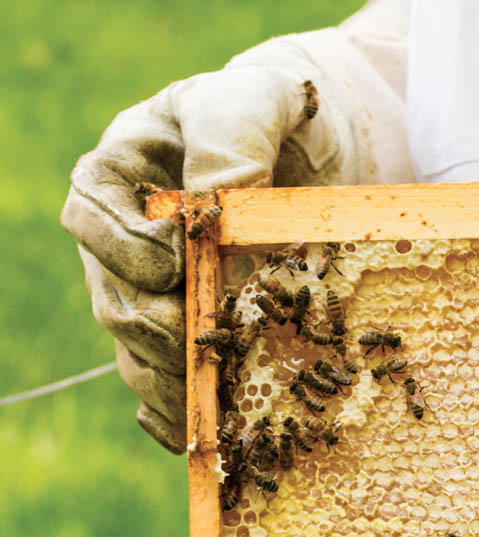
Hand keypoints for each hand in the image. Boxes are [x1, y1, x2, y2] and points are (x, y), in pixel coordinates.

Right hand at [61, 33, 370, 451]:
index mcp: (123, 175)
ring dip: (169, 380)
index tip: (172, 268)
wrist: (327, 155)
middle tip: (195, 346)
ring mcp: (160, 294)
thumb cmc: (281, 115)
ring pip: (139, 349)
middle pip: (115, 295)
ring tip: (204, 405)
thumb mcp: (256, 102)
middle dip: (154, 327)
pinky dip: (182, 412)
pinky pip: (168, 384)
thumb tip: (211, 204)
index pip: (93, 214)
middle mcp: (127, 240)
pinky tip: (206, 433)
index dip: (124, 248)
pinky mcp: (196, 333)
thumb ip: (229, 139)